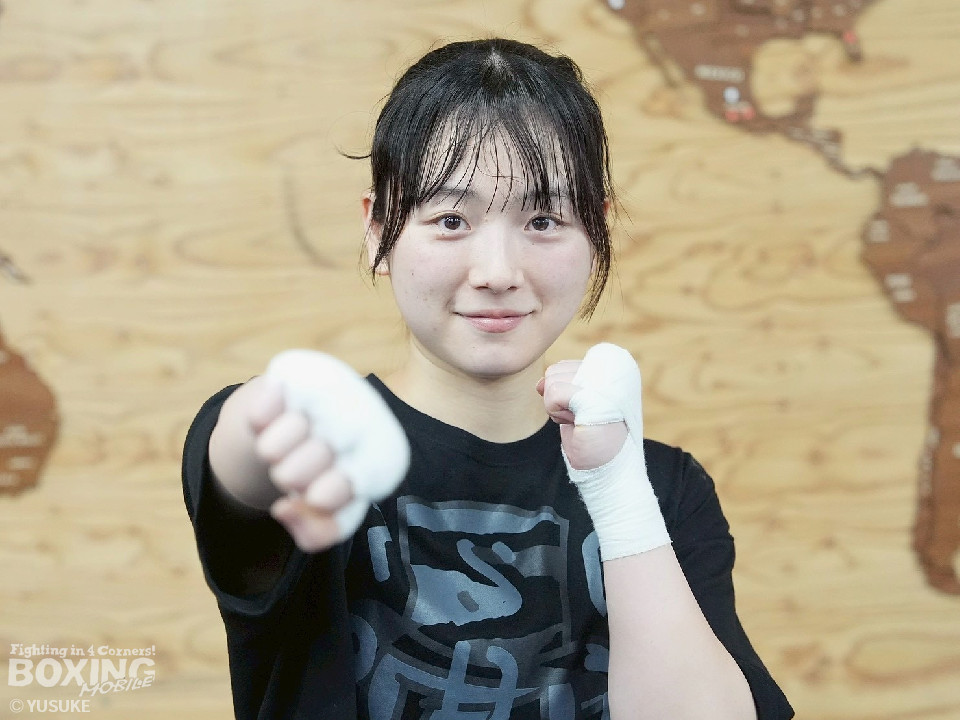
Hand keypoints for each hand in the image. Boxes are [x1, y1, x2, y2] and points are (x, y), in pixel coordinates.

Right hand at [245, 375, 354, 552]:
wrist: (333, 402)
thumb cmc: (337, 465)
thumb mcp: (339, 506)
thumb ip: (318, 531)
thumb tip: (282, 511)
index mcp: (382, 460)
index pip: (341, 491)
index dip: (321, 497)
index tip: (316, 494)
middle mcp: (362, 422)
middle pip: (294, 476)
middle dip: (290, 476)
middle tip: (303, 462)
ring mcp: (330, 392)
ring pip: (273, 448)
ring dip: (273, 450)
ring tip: (291, 441)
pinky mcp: (301, 371)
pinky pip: (261, 410)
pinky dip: (261, 419)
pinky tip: (279, 415)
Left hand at [538, 359, 627, 470]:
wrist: (607, 464)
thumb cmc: (593, 434)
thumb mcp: (574, 403)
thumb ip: (559, 386)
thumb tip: (540, 383)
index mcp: (611, 364)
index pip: (561, 367)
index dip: (562, 392)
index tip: (582, 408)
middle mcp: (612, 366)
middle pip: (554, 372)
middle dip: (558, 400)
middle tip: (581, 416)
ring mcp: (603, 379)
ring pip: (551, 381)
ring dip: (558, 408)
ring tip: (581, 419)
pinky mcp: (593, 396)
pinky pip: (553, 394)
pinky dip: (557, 413)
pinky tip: (577, 423)